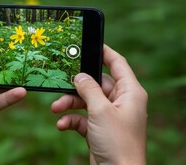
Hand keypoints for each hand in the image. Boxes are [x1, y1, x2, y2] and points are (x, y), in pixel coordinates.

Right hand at [51, 45, 147, 164]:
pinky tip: (62, 125)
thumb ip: (88, 89)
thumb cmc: (117, 142)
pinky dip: (71, 120)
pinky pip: (83, 118)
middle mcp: (121, 102)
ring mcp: (110, 116)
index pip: (118, 63)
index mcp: (130, 92)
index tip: (90, 43)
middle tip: (61, 82)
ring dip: (70, 104)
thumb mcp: (100, 110)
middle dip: (77, 86)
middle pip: (96, 84)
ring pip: (86, 101)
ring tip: (55, 108)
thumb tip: (80, 76)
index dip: (104, 52)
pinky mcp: (100, 130)